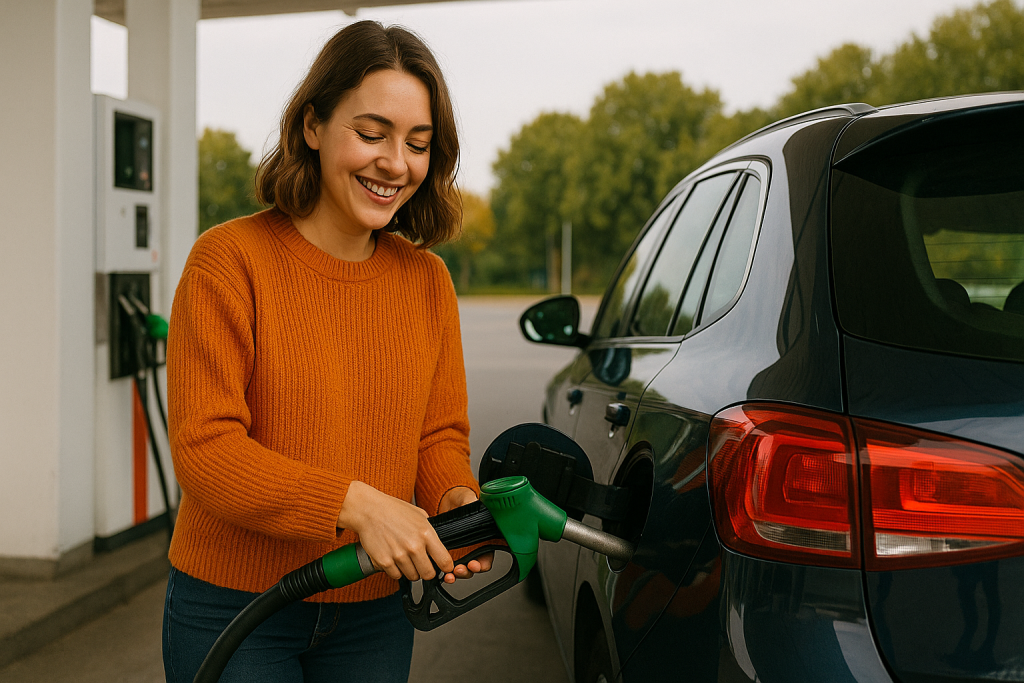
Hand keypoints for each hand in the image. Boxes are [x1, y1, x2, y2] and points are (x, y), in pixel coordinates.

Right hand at [337, 481, 452, 581]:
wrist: (369, 510)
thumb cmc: (394, 511)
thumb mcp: (420, 515)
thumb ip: (431, 532)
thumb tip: (439, 547)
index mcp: (426, 534)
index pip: (445, 561)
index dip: (446, 567)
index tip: (443, 567)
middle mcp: (414, 546)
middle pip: (429, 574)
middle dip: (427, 571)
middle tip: (422, 564)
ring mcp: (399, 555)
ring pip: (413, 577)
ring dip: (411, 570)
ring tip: (405, 557)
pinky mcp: (385, 562)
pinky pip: (396, 576)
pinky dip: (396, 570)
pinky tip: (393, 558)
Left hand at [438, 487, 493, 583]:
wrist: (446, 500)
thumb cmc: (462, 499)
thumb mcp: (468, 499)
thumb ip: (472, 503)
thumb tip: (473, 504)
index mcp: (484, 538)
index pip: (487, 557)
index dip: (482, 564)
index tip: (474, 564)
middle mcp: (474, 547)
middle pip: (474, 567)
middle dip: (467, 571)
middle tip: (459, 569)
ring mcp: (461, 551)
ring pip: (462, 569)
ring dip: (456, 574)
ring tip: (449, 574)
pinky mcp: (448, 552)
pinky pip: (448, 566)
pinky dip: (445, 572)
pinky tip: (441, 573)